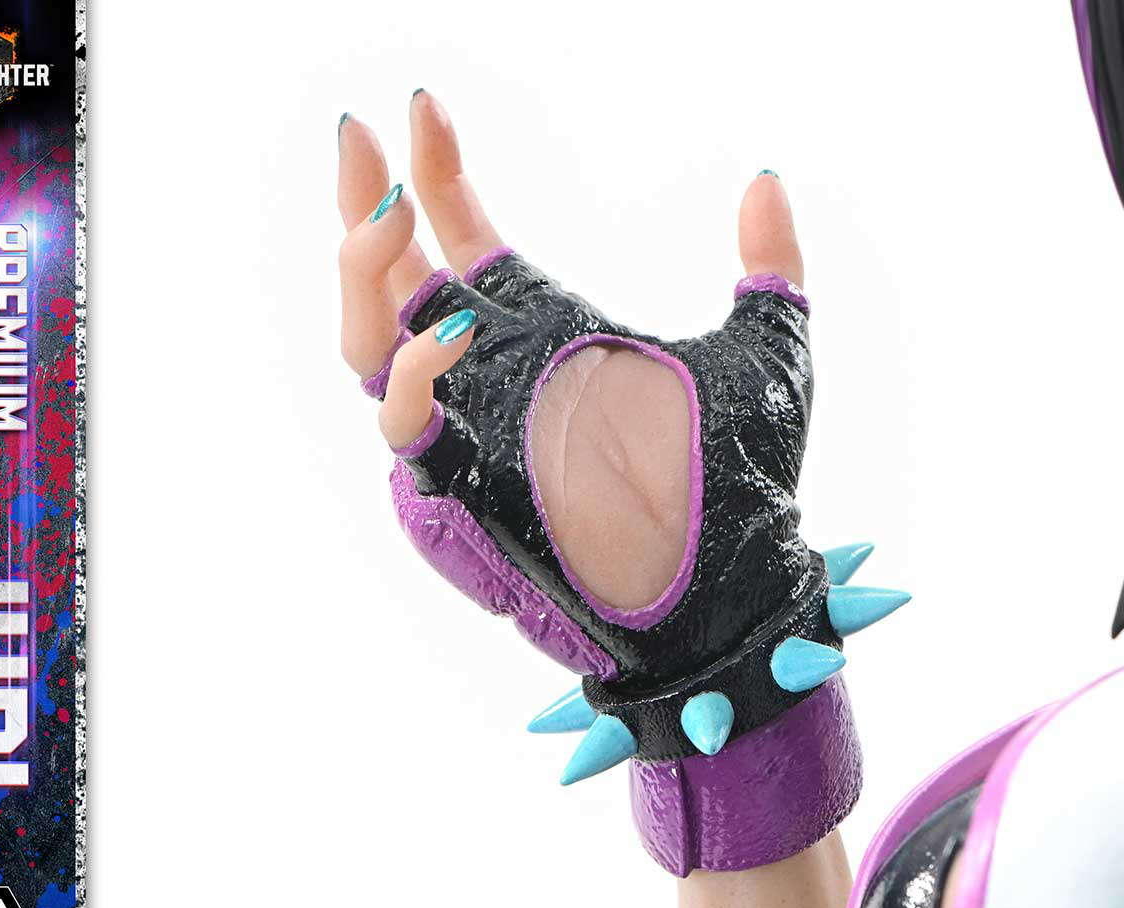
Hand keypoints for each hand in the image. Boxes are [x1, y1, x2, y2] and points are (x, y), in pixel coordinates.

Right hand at [335, 94, 905, 842]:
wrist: (732, 587)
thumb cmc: (743, 486)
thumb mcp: (765, 353)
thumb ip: (767, 265)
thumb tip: (765, 176)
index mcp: (544, 338)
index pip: (464, 241)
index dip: (435, 173)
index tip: (423, 105)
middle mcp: (493, 378)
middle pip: (390, 281)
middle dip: (361, 205)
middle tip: (356, 135)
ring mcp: (470, 431)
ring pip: (366, 343)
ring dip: (362, 275)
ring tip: (387, 215)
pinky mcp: (462, 487)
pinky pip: (403, 423)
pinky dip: (414, 373)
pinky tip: (456, 332)